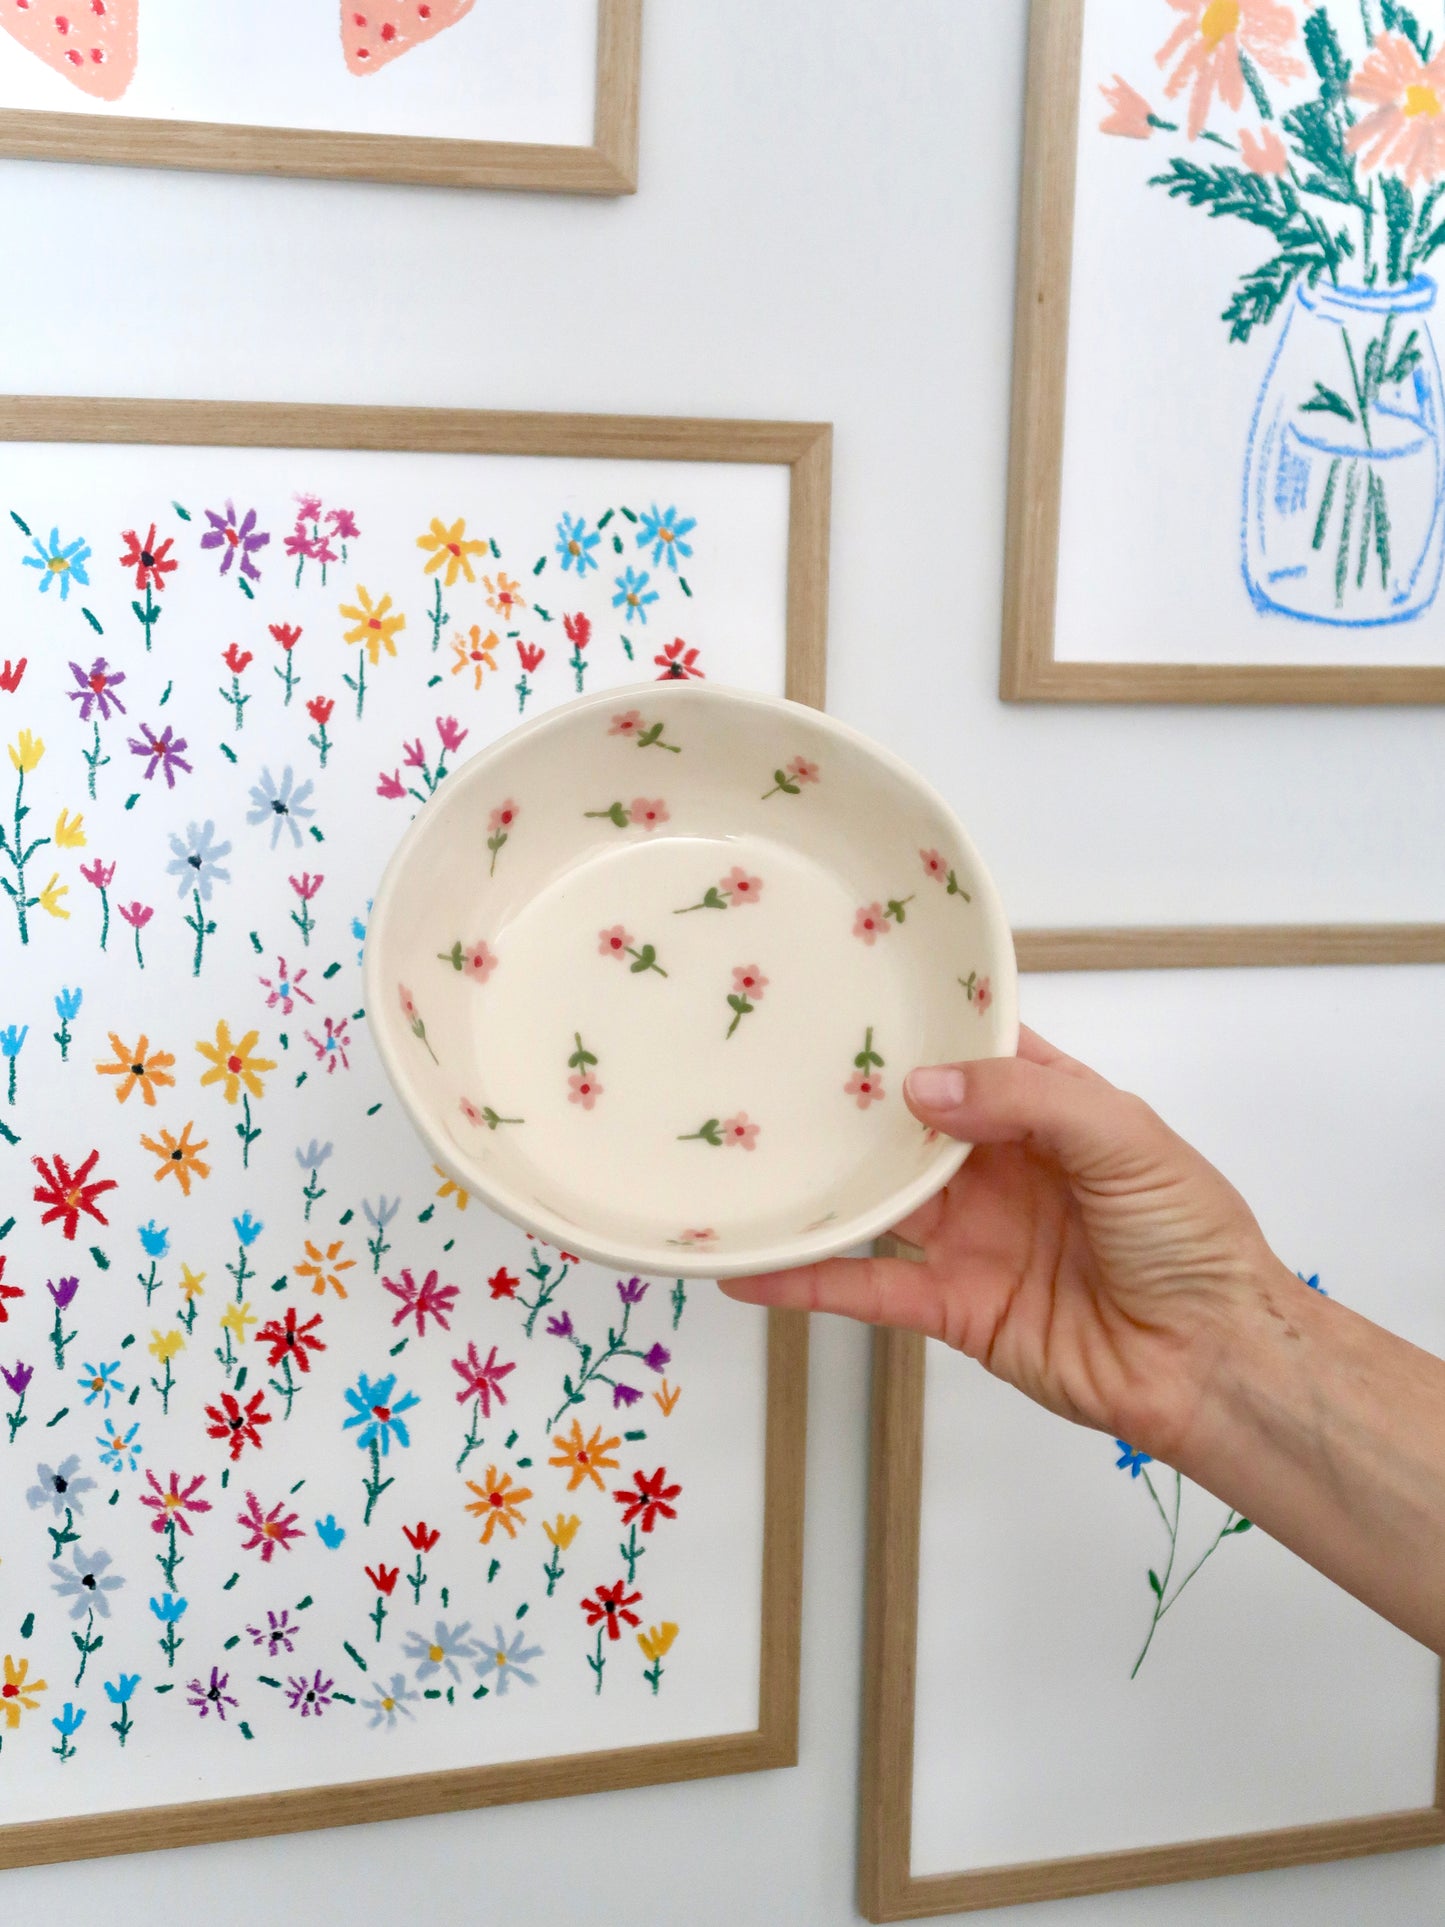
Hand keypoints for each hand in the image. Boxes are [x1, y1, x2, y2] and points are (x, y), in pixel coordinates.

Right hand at [721, 1027, 1297, 1460]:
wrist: (1213, 1362)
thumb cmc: (1190, 1237)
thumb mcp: (1123, 1139)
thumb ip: (1026, 1101)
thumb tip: (919, 1088)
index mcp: (1053, 1110)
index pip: (977, 1053)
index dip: (923, 1025)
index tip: (849, 991)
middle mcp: (1004, 1167)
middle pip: (912, 1125)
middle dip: (852, 1100)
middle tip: (769, 1065)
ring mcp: (975, 1237)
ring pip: (881, 1203)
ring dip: (821, 1185)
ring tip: (741, 1157)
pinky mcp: (956, 1307)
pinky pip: (870, 1290)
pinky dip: (809, 1284)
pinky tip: (750, 1270)